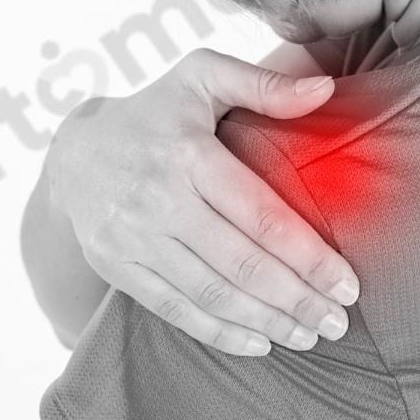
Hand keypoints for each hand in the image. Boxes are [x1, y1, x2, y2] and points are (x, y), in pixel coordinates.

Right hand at [46, 47, 359, 356]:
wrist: (72, 151)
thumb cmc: (156, 111)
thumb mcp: (202, 76)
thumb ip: (263, 83)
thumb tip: (324, 90)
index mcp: (188, 151)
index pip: (261, 214)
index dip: (308, 255)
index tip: (347, 283)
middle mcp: (158, 197)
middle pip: (241, 262)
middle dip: (297, 299)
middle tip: (337, 321)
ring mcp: (132, 235)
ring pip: (211, 292)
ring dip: (267, 321)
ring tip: (309, 335)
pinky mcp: (116, 265)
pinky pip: (174, 308)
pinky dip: (219, 332)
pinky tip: (260, 342)